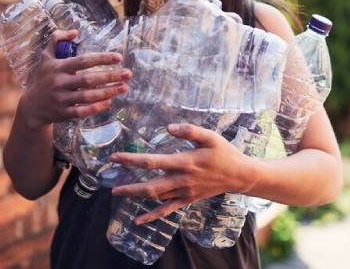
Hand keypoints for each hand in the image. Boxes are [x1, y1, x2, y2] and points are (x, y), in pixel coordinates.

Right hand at [19, 29, 132, 128]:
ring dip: (108, 92)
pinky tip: (110, 101)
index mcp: (58, 67)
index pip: (83, 61)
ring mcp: (62, 99)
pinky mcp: (64, 113)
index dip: (102, 58)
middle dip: (110, 76)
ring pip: (88, 96)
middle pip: (89, 79)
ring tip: (124, 87)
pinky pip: (83, 111)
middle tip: (128, 74)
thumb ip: (57, 39)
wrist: (32, 106)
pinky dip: (96, 107)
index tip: (118, 57)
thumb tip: (75, 31)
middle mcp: (60, 83)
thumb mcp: (45, 56)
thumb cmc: (43, 78)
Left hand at [110, 123, 252, 223]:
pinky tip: (138, 220)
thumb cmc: (224, 153)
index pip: (152, 162)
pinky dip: (151, 216)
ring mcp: (184, 192)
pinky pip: (167, 210)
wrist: (238, 176)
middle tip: (111, 184)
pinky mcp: (187, 200)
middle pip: (150, 186)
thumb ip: (190, 131)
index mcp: (184, 162)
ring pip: (156, 198)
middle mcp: (182, 180)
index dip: (132, 160)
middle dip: (129, 186)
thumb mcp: (210, 137)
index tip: (115, 158)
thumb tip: (168, 127)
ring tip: (118, 193)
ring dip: (136, 196)